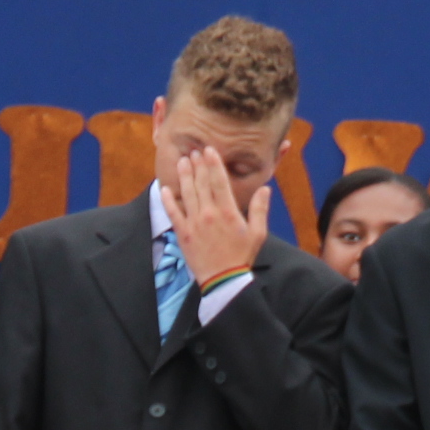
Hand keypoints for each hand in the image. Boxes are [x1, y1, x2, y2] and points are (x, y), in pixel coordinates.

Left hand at [160, 140, 267, 289]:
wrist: (223, 280)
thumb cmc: (242, 257)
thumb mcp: (258, 234)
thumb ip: (260, 210)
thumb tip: (265, 189)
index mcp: (228, 212)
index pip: (219, 181)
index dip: (214, 164)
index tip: (209, 150)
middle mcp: (209, 214)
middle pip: (201, 183)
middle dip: (198, 165)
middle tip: (194, 151)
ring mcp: (194, 223)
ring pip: (187, 193)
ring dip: (184, 175)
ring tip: (182, 161)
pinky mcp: (182, 233)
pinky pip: (173, 212)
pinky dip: (167, 200)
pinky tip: (164, 188)